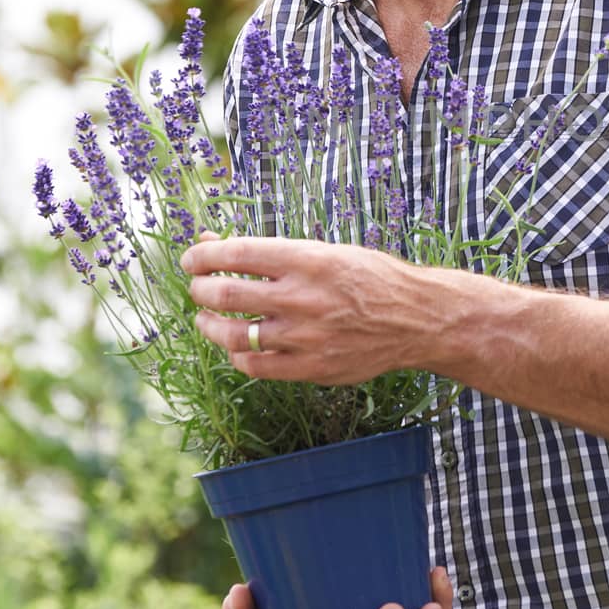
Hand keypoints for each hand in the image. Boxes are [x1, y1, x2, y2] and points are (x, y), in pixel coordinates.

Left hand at [179, 234, 444, 382]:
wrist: (417, 319)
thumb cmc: (371, 278)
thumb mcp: (327, 251)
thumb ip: (273, 253)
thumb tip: (215, 241)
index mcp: (308, 259)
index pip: (236, 253)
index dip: (202, 254)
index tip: (191, 258)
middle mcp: (303, 297)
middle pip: (226, 293)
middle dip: (200, 289)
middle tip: (198, 287)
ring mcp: (305, 335)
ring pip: (233, 334)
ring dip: (208, 325)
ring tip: (205, 319)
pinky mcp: (311, 367)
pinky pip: (255, 366)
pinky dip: (236, 355)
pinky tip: (236, 347)